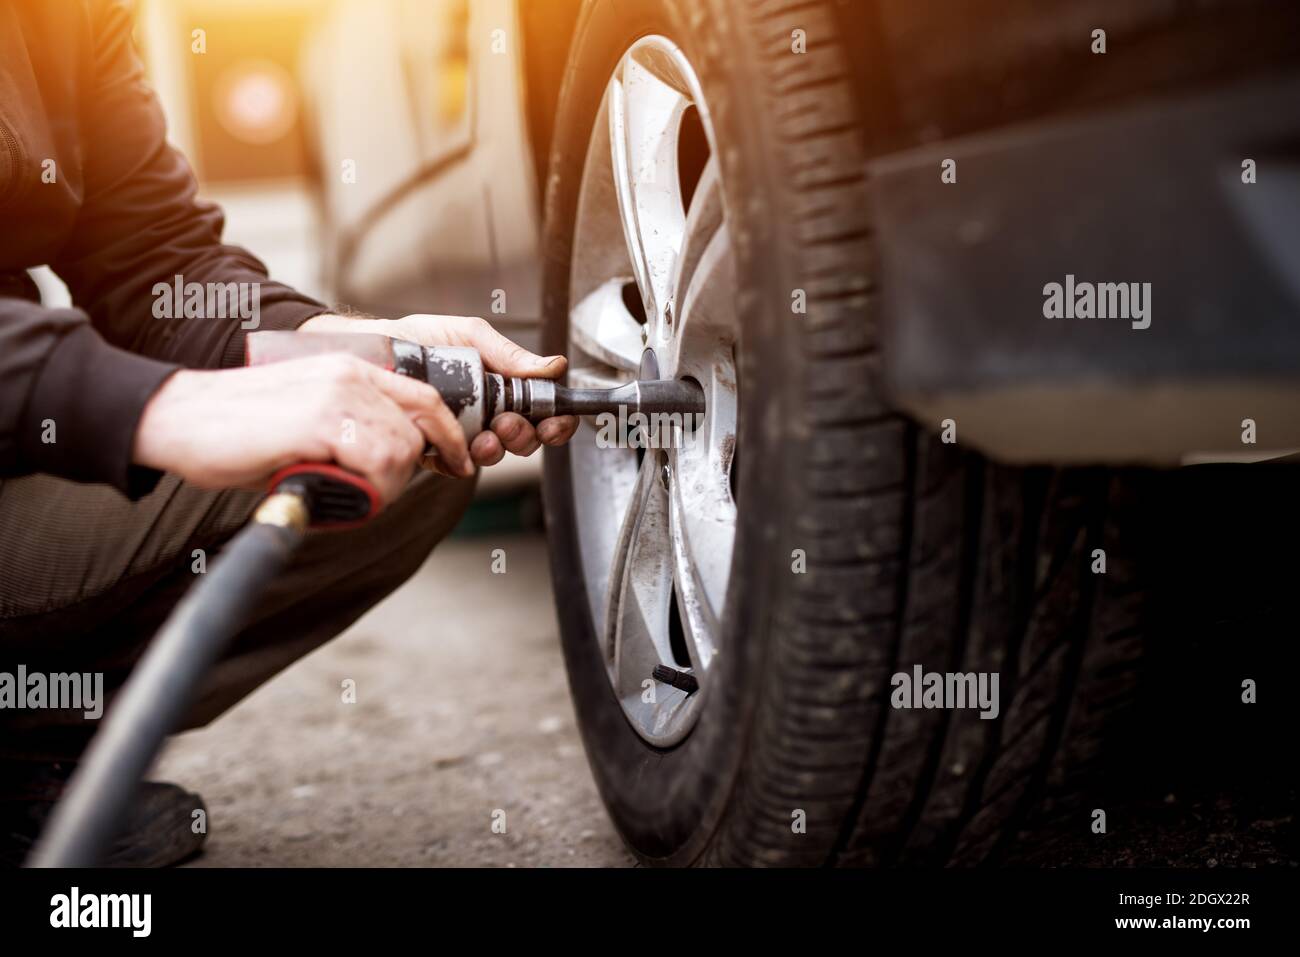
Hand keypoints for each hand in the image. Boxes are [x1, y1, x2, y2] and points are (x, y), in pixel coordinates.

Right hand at [133, 354, 474, 507]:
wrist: (179, 418)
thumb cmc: (237, 430)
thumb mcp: (308, 420)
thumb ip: (352, 430)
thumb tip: (390, 464)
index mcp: (351, 369)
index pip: (426, 398)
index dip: (449, 436)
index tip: (458, 465)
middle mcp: (351, 374)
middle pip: (418, 432)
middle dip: (407, 473)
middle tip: (373, 493)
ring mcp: (337, 394)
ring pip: (399, 451)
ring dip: (381, 485)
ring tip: (340, 491)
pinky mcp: (320, 420)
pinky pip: (374, 462)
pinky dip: (363, 489)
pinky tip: (328, 490)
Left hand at [300, 313, 579, 471]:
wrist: (369, 352)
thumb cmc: (416, 341)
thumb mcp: (467, 335)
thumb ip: (508, 354)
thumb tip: (552, 366)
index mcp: (502, 386)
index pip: (542, 409)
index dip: (556, 420)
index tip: (553, 420)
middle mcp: (488, 413)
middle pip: (527, 439)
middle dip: (524, 435)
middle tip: (508, 422)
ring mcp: (463, 434)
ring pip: (496, 456)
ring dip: (497, 449)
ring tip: (484, 434)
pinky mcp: (436, 451)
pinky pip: (457, 466)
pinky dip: (460, 460)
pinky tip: (455, 447)